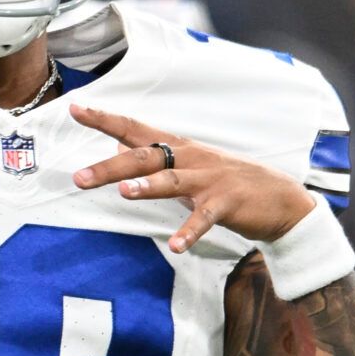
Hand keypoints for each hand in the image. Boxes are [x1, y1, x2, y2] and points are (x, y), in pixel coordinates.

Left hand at [71, 103, 315, 251]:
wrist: (279, 198)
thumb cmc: (226, 182)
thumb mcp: (187, 166)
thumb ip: (154, 160)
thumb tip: (117, 150)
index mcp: (178, 148)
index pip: (134, 129)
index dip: (105, 119)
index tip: (75, 109)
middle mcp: (190, 158)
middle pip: (145, 157)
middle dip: (111, 166)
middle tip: (79, 178)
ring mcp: (210, 180)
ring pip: (173, 181)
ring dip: (149, 187)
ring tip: (125, 193)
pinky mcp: (227, 204)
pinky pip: (205, 218)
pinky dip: (190, 232)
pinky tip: (177, 246)